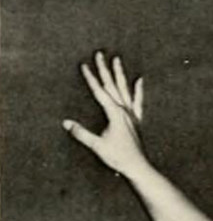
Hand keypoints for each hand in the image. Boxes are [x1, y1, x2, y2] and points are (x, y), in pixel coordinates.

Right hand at [63, 52, 146, 178]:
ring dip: (119, 74)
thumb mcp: (97, 146)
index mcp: (114, 114)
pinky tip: (140, 80)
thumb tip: (66, 123)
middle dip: (104, 69)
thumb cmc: (118, 157)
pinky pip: (138, 102)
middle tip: (99, 53)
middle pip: (111, 85)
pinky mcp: (136, 121)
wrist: (138, 167)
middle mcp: (124, 110)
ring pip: (124, 89)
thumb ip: (81, 133)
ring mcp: (131, 114)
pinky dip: (138, 91)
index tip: (84, 65)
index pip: (99, 92)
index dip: (91, 78)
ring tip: (117, 59)